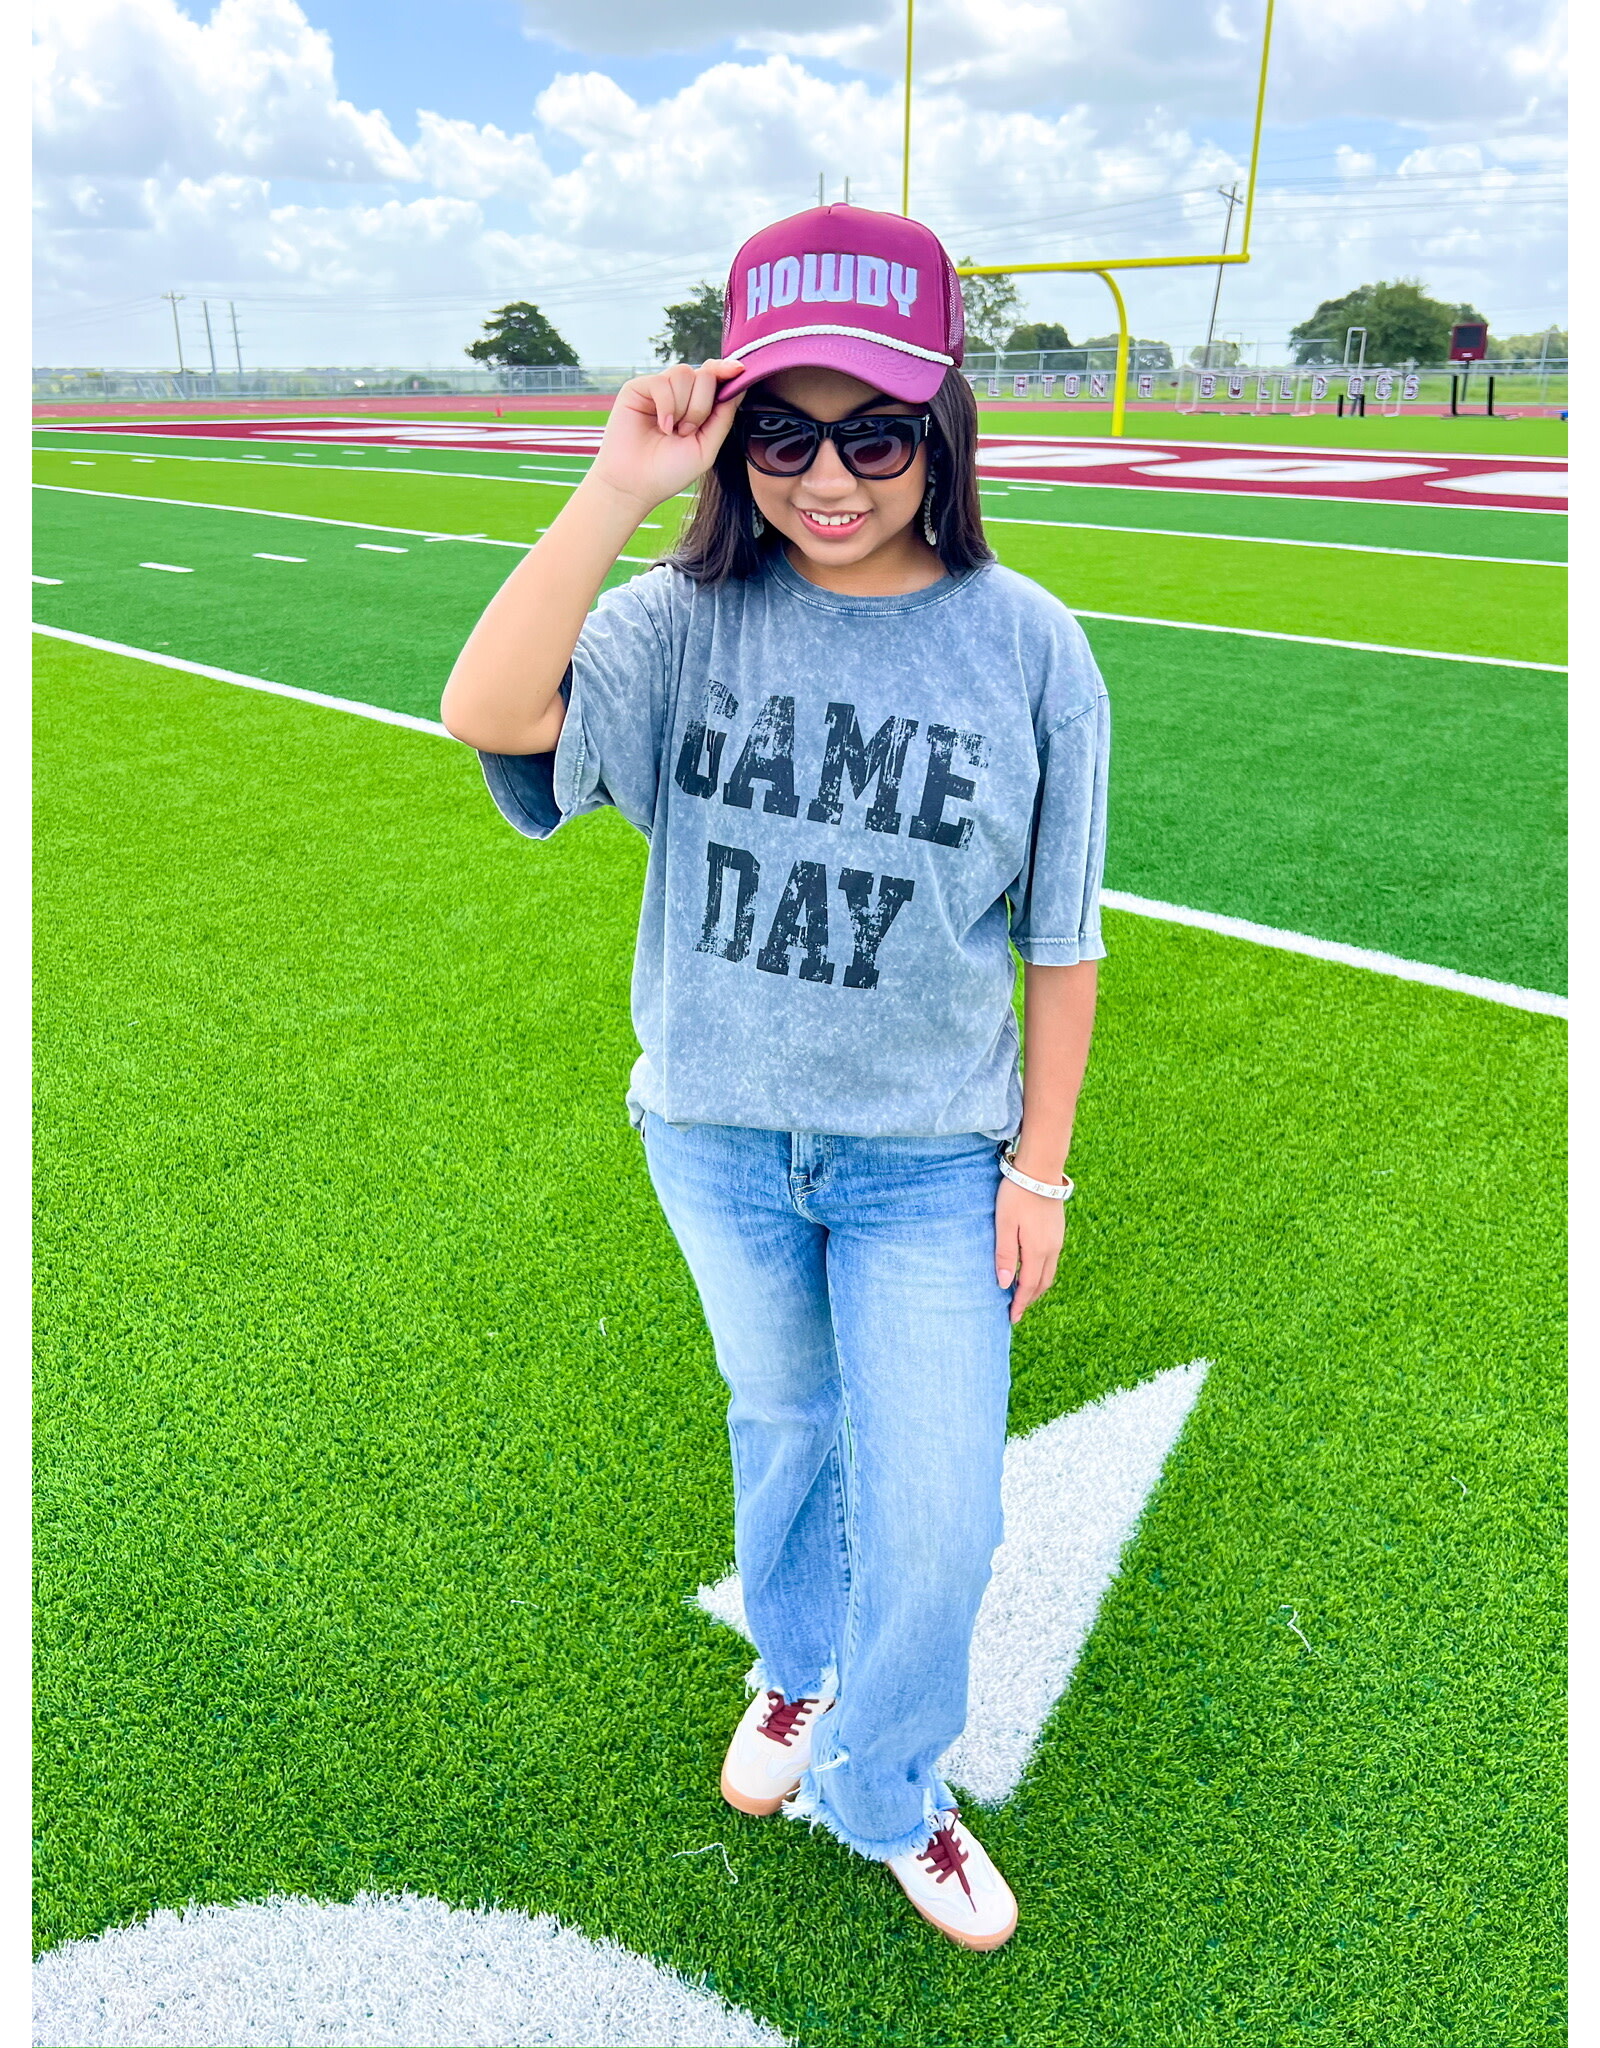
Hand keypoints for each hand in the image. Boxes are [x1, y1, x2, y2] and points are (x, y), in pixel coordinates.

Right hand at [587, 359, 745, 513]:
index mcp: (698, 405)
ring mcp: (659, 389)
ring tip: (672, 432)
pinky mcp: (638, 388)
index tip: (739, 370)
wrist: (636, 485)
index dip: (727, 371)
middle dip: (702, 406)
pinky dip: (666, 406)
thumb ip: (724, 417)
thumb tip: (740, 386)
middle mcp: (679, 394)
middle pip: (705, 374)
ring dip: (683, 407)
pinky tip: (662, 426)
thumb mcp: (706, 447)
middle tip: (687, 432)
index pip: (716, 377)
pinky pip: (662, 382)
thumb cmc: (669, 471)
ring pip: (684, 374)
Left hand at [994, 1177, 1065, 1325]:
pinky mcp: (1058, 1231)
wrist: (1040, 1170)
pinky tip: (1032, 1270)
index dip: (1020, 1304)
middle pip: (1042, 1283)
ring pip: (1049, 1273)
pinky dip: (1042, 1273)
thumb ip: (1005, 1255)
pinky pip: (1052, 1261)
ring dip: (1037, 1287)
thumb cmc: (1017, 1195)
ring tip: (1023, 1294)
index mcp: (1037, 1250)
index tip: (1012, 1318)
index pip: (1029, 1286)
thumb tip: (1005, 1284)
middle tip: (1016, 1310)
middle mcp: (1051, 1249)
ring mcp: (1057, 1240)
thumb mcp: (1004, 1225)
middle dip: (1029, 1299)